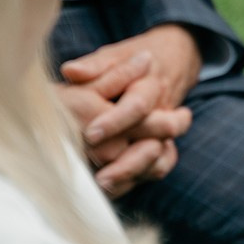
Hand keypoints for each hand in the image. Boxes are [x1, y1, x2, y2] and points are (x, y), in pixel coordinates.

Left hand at [56, 25, 200, 197]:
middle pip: (155, 138)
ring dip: (134, 172)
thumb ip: (94, 66)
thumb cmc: (133, 58)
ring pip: (160, 157)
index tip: (90, 134)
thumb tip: (69, 71)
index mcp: (150, 85)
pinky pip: (160, 166)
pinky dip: (138, 177)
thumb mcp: (115, 54)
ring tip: (104, 187)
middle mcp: (163, 109)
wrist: (173, 57)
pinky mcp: (163, 143)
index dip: (115, 122)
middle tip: (100, 177)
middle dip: (128, 159)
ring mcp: (166, 129)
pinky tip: (111, 188)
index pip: (137, 106)